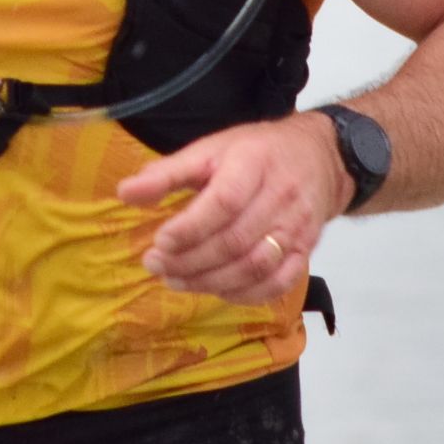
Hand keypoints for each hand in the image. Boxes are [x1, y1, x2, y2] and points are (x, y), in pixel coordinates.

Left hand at [114, 112, 349, 306]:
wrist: (318, 158)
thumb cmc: (255, 152)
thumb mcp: (211, 149)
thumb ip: (167, 172)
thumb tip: (125, 193)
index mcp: (254, 163)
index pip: (224, 202)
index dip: (190, 228)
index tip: (159, 241)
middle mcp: (280, 197)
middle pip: (234, 241)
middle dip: (189, 260)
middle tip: (154, 264)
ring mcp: (297, 228)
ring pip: (254, 267)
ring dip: (209, 281)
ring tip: (174, 280)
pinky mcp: (305, 252)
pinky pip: (276, 284)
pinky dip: (242, 294)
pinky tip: (213, 289)